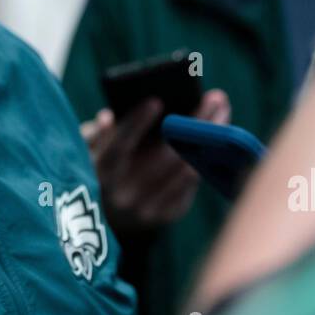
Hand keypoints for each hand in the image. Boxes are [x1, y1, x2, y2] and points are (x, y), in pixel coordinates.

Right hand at [82, 89, 229, 236]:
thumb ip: (98, 133)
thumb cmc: (104, 168)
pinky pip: (192, 183)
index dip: (135, 124)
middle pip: (165, 157)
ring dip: (209, 140)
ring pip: (185, 171)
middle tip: (215, 98)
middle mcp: (124, 196)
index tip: (155, 100)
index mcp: (101, 175)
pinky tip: (218, 137)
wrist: (110, 217)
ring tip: (223, 112)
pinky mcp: (166, 215)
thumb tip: (107, 117)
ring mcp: (146, 209)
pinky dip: (206, 158)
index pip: (119, 147)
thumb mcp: (91, 150)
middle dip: (193, 124)